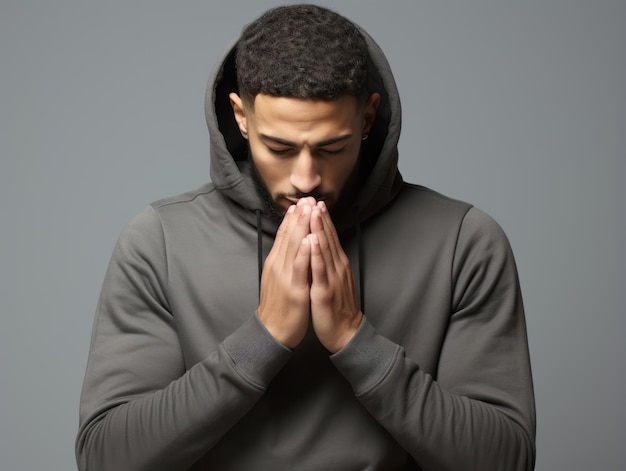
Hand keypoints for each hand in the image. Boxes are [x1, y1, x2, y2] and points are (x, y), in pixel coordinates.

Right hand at [258, 201, 312, 348]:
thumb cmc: (279, 306)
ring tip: (309, 209)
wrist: (272, 332)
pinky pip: (299, 268)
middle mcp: (278, 266)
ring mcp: (286, 277)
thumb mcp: (278, 278)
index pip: (284, 235)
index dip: (292, 218)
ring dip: (302, 226)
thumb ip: (283, 261)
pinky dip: (304, 252)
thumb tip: (288, 244)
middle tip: (307, 198)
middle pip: (289, 236)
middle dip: (299, 216)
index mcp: (276, 263)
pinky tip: (310, 239)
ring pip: (294, 247)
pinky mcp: (294, 289)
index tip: (300, 202)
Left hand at [308, 201, 362, 352]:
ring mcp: (332, 278)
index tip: (315, 201)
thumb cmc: (336, 307)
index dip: (322, 219)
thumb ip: (328, 262)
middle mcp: (337, 267)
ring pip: (324, 249)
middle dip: (320, 217)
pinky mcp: (325, 291)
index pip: (329, 237)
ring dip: (319, 229)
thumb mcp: (333, 279)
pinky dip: (316, 254)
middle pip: (328, 238)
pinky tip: (313, 241)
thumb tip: (321, 246)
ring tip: (313, 211)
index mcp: (336, 264)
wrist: (345, 332)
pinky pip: (320, 270)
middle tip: (314, 198)